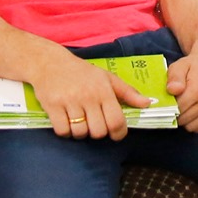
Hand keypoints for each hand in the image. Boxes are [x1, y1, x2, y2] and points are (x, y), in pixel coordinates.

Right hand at [32, 46, 152, 140]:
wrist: (50, 62)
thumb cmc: (82, 72)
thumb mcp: (107, 78)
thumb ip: (128, 92)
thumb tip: (147, 104)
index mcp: (103, 90)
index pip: (116, 121)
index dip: (118, 133)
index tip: (115, 134)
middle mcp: (88, 96)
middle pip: (98, 132)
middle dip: (97, 132)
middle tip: (94, 124)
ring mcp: (69, 101)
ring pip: (80, 133)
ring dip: (80, 132)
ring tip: (79, 121)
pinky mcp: (52, 105)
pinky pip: (63, 131)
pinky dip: (65, 131)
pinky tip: (66, 121)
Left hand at [167, 45, 197, 132]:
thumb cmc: (193, 63)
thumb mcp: (179, 66)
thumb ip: (174, 78)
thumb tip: (172, 90)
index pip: (177, 111)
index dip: (170, 108)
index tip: (169, 103)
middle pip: (184, 120)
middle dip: (178, 114)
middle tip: (177, 104)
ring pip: (193, 127)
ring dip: (187, 120)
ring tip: (186, 107)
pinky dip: (197, 122)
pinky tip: (195, 110)